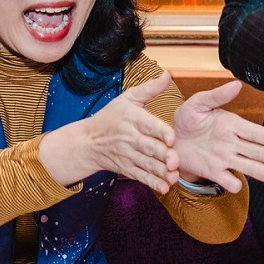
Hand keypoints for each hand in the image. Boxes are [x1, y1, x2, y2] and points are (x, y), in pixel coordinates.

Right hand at [39, 76, 176, 192]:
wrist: (88, 141)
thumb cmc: (110, 117)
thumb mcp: (127, 99)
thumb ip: (149, 88)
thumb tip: (167, 74)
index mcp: (133, 119)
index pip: (148, 125)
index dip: (160, 132)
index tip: (171, 138)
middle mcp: (130, 138)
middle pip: (149, 147)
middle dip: (163, 155)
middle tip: (176, 160)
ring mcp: (128, 155)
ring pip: (147, 164)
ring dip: (161, 172)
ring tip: (174, 176)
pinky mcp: (127, 168)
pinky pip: (141, 177)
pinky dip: (152, 183)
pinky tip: (164, 188)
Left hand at [173, 80, 263, 192]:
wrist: (167, 139)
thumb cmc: (186, 118)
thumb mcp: (198, 102)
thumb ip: (216, 95)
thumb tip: (236, 85)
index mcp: (232, 124)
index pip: (258, 134)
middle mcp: (233, 143)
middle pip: (262, 153)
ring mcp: (225, 158)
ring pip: (252, 168)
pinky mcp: (213, 171)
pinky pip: (226, 179)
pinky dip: (232, 184)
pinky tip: (239, 187)